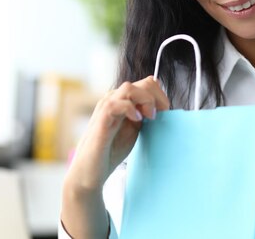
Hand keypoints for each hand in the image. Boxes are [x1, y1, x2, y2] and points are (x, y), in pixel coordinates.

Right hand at [66, 76, 169, 192]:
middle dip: (158, 98)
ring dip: (146, 100)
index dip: (160, 95)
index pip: (147, 83)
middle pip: (143, 83)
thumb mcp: (134, 128)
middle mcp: (114, 99)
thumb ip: (144, 114)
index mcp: (123, 100)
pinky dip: (130, 109)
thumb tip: (160, 104)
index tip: (166, 112)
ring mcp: (106, 108)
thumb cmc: (110, 151)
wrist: (89, 172)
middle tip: (161, 116)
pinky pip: (116, 104)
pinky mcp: (101, 120)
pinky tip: (137, 121)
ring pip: (129, 88)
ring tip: (150, 117)